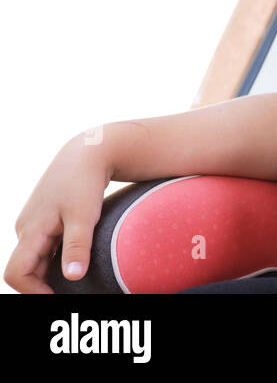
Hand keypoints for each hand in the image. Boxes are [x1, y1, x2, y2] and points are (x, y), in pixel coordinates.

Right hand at [5, 132, 113, 292]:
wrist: (88, 152)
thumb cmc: (85, 182)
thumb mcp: (85, 215)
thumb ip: (77, 246)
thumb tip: (73, 277)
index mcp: (30, 231)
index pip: (16, 274)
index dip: (33, 291)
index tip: (60, 297)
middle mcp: (26, 229)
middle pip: (26, 270)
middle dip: (43, 285)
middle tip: (74, 293)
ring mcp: (34, 225)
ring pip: (36, 260)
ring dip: (51, 273)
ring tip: (78, 281)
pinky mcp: (45, 220)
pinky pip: (45, 248)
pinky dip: (57, 259)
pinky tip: (77, 261)